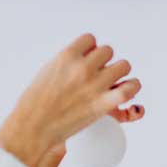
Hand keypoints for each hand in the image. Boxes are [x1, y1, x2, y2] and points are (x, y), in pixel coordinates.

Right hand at [0, 33, 143, 166]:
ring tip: (113, 82)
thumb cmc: (36, 102)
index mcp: (67, 56)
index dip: (90, 50)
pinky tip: (128, 89)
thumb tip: (83, 58)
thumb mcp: (48, 71)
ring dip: (120, 73)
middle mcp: (83, 67)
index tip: (87, 59)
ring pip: (123, 66)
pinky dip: (132, 87)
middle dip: (104, 62)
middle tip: (98, 74)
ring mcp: (94, 85)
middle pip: (108, 51)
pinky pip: (129, 88)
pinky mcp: (103, 104)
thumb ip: (66, 62)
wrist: (34, 126)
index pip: (90, 40)